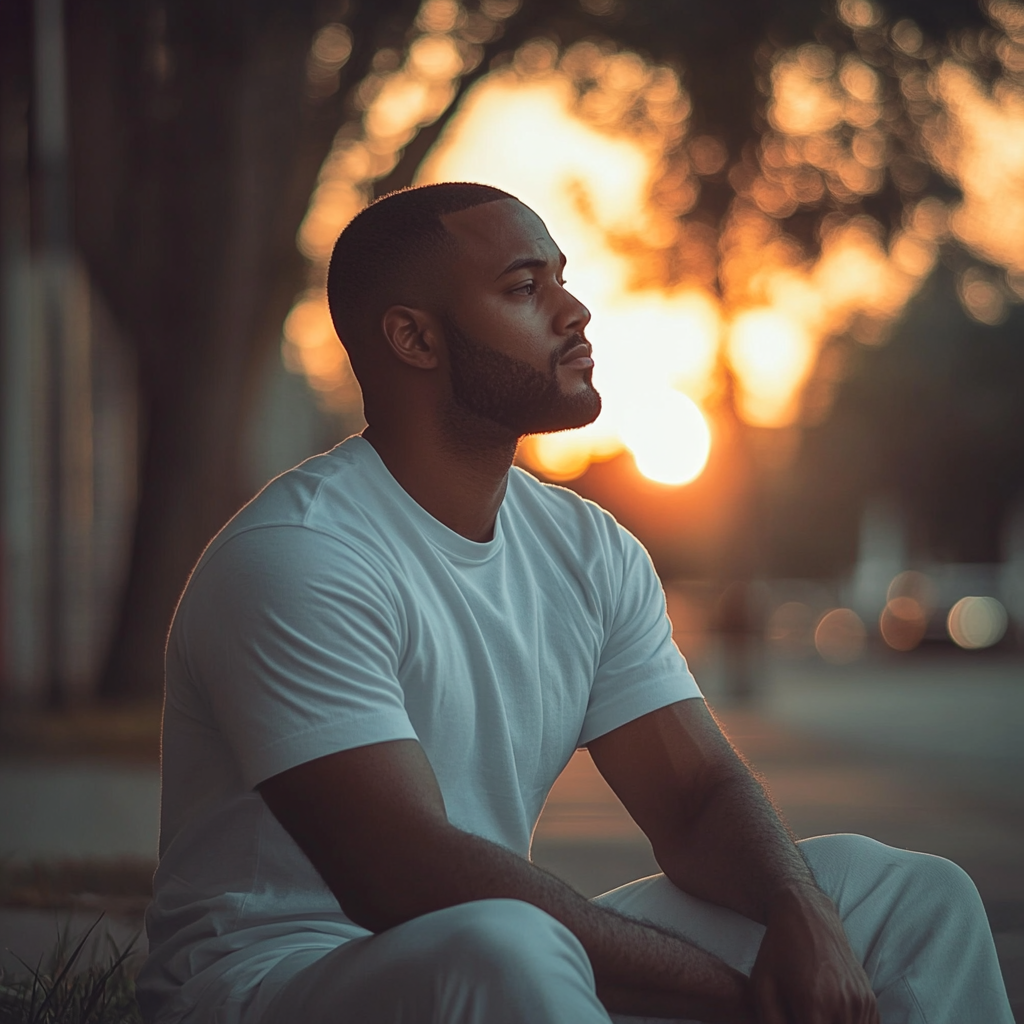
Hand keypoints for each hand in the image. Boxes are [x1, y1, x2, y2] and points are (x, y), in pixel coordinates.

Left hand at [750, 885, 878, 1023]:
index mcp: (814, 1005)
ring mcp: (860, 1002)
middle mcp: (843, 1005)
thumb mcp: (761, 986)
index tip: (794, 1018)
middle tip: (802, 1013)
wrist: (805, 915)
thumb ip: (771, 1023)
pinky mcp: (869, 999)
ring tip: (815, 1013)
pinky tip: (830, 1014)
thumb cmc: (778, 950)